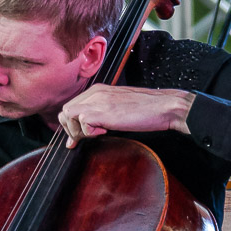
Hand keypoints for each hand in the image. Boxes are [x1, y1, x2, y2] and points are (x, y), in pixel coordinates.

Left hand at [57, 84, 193, 147]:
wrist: (164, 107)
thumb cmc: (146, 110)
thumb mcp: (119, 108)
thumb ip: (102, 115)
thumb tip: (88, 131)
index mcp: (98, 90)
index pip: (71, 106)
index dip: (70, 124)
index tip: (77, 138)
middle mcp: (96, 93)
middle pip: (65, 111)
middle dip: (70, 129)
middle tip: (82, 140)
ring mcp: (99, 101)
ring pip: (68, 115)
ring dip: (77, 130)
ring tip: (95, 135)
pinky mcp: (104, 111)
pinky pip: (82, 121)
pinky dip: (89, 132)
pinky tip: (104, 132)